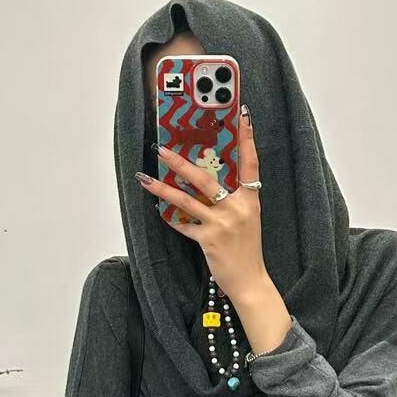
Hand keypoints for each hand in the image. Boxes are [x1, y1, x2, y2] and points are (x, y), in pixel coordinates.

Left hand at [136, 105, 268, 304]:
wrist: (249, 280)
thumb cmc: (246, 248)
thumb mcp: (246, 218)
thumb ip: (232, 199)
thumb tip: (207, 182)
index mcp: (250, 200)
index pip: (251, 164)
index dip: (248, 140)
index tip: (244, 117)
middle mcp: (237, 208)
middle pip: (205, 179)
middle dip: (180, 163)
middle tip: (162, 150)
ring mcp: (222, 224)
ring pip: (186, 200)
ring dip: (163, 188)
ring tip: (146, 178)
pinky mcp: (208, 239)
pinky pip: (183, 225)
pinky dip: (170, 218)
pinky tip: (157, 209)